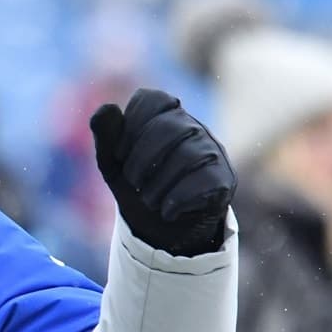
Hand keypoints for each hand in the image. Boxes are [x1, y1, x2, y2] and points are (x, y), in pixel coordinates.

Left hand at [90, 88, 235, 255]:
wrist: (161, 231)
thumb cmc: (137, 187)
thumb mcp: (113, 163)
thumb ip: (106, 135)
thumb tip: (107, 107)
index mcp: (165, 115)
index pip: (152, 99)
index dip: (129, 127)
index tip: (120, 154)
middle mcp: (193, 128)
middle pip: (169, 128)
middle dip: (140, 159)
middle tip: (133, 181)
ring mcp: (212, 152)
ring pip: (187, 157)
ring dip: (157, 186)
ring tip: (149, 200)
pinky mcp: (224, 180)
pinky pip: (203, 182)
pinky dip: (176, 201)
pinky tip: (167, 211)